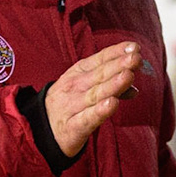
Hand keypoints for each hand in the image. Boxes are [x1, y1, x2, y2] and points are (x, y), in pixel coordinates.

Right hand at [44, 42, 141, 157]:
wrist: (40, 130)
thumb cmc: (70, 104)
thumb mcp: (86, 89)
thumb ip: (111, 86)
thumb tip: (135, 88)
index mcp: (78, 72)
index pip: (99, 59)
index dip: (116, 52)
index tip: (135, 47)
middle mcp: (74, 86)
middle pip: (100, 75)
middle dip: (118, 65)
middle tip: (135, 57)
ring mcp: (72, 106)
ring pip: (95, 94)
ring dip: (113, 84)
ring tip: (128, 75)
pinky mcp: (72, 127)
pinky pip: (88, 118)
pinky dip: (100, 110)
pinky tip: (113, 103)